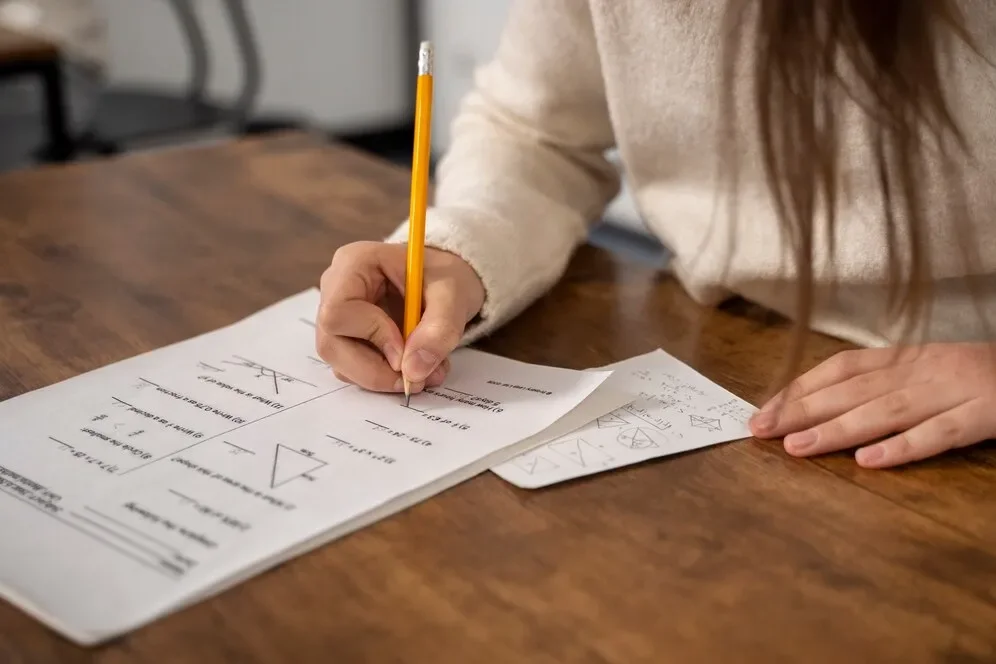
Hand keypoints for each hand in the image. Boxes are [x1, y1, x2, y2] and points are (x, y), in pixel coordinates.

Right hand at [315, 241, 484, 393]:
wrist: (445, 282)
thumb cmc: (444, 276)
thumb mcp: (453, 295)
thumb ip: (439, 329)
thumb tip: (413, 371)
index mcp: (353, 264)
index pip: (338, 311)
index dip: (372, 337)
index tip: (407, 351)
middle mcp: (336, 289)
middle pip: (331, 344)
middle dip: (375, 370)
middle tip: (416, 379)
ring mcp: (338, 316)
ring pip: (341, 363)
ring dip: (383, 377)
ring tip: (425, 372)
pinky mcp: (348, 338)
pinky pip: (353, 369)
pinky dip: (384, 377)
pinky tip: (414, 367)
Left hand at [748, 343, 995, 467]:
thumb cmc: (985, 376)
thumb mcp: (932, 370)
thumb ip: (888, 382)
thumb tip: (828, 404)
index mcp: (911, 356)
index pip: (841, 368)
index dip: (801, 387)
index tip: (765, 408)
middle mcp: (926, 369)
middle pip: (852, 390)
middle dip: (801, 409)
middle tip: (759, 429)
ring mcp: (957, 390)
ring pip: (886, 410)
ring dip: (837, 429)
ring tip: (796, 447)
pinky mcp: (988, 414)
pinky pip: (940, 433)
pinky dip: (903, 446)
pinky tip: (869, 461)